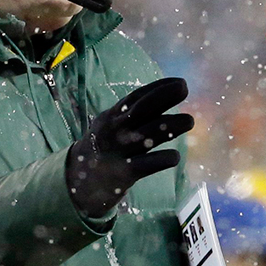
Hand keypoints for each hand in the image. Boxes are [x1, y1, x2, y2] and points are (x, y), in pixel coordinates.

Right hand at [66, 77, 192, 217]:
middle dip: (164, 96)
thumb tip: (159, 98)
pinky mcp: (124, 173)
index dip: (158, 87)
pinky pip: (149, 164)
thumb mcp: (108, 127)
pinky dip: (164, 158)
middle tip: (184, 88)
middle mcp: (115, 131)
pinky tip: (174, 156)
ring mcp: (119, 151)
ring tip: (189, 120)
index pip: (136, 98)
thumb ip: (128, 115)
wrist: (76, 183)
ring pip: (149, 134)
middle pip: (142, 109)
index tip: (179, 82)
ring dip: (172, 125)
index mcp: (112, 117)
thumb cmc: (100, 150)